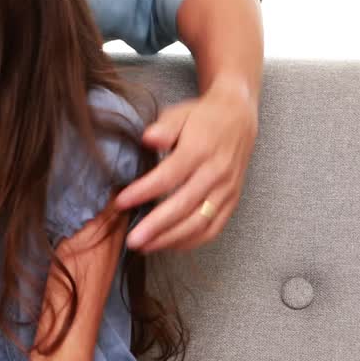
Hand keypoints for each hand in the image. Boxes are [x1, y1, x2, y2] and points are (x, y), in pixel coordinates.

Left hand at [115, 82, 257, 250]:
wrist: (239, 119)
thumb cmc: (201, 118)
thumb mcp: (179, 114)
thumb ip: (164, 127)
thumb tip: (148, 138)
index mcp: (199, 150)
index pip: (168, 176)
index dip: (144, 191)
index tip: (120, 202)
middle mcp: (216, 173)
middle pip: (184, 206)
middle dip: (156, 226)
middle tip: (132, 240)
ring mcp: (227, 190)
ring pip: (200, 222)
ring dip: (171, 239)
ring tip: (145, 246)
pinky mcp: (232, 201)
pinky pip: (214, 228)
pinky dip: (192, 241)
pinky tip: (168, 244)